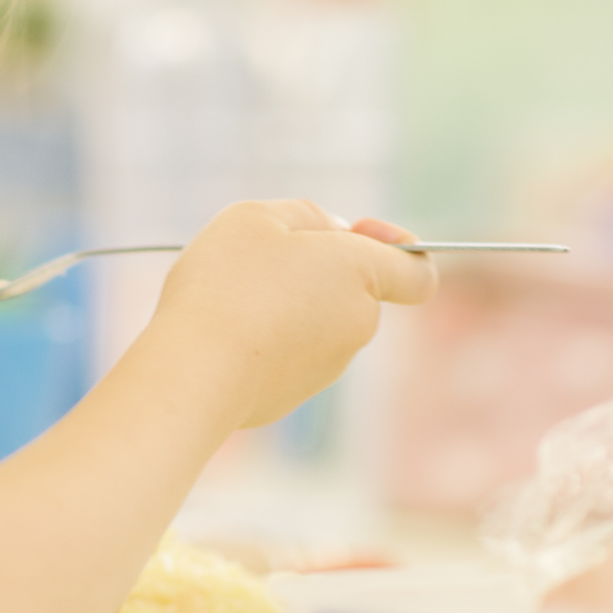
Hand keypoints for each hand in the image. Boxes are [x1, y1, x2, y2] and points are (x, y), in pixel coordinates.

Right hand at [145, 199, 436, 429]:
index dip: (398, 248)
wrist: (194, 371)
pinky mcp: (292, 397)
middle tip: (258, 258)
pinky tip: (222, 332)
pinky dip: (262, 340)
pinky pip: (284, 355)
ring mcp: (327, 367)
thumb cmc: (225, 284)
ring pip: (314, 322)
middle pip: (351, 289)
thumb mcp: (257, 216)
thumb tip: (332, 235)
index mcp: (360, 273)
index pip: (418, 273)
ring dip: (284, 305)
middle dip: (314, 271)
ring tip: (229, 297)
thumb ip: (306, 215)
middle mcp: (357, 324)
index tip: (358, 232)